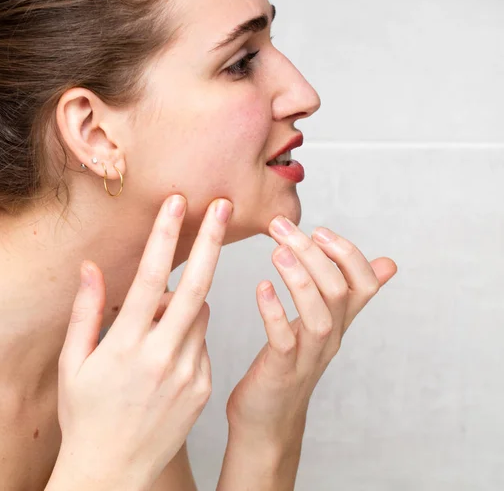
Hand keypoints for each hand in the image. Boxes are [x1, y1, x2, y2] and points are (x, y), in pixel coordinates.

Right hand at [55, 195, 232, 490]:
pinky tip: (164, 355)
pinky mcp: (204, 386)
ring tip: (155, 323)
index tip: (176, 203)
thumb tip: (90, 267)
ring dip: (187, 301)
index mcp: (126, 346)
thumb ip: (86, 311)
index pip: (150, 278)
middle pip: (195, 287)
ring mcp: (189, 373)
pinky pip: (203, 341)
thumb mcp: (74, 364)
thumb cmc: (86, 416)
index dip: (164, 236)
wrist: (115, 472)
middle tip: (224, 206)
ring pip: (200, 313)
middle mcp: (162, 356)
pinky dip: (190, 332)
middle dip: (211, 241)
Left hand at [225, 217, 397, 450]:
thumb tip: (388, 263)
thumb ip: (347, 293)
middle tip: (281, 226)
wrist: (267, 422)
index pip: (365, 283)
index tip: (318, 230)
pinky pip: (283, 342)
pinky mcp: (281, 373)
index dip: (348, 253)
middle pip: (338, 290)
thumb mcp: (322, 324)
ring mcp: (307, 358)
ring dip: (299, 278)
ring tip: (277, 250)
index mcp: (339, 322)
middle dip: (313, 253)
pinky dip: (274, 312)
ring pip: (318, 316)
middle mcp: (330, 338)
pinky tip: (261, 288)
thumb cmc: (289, 364)